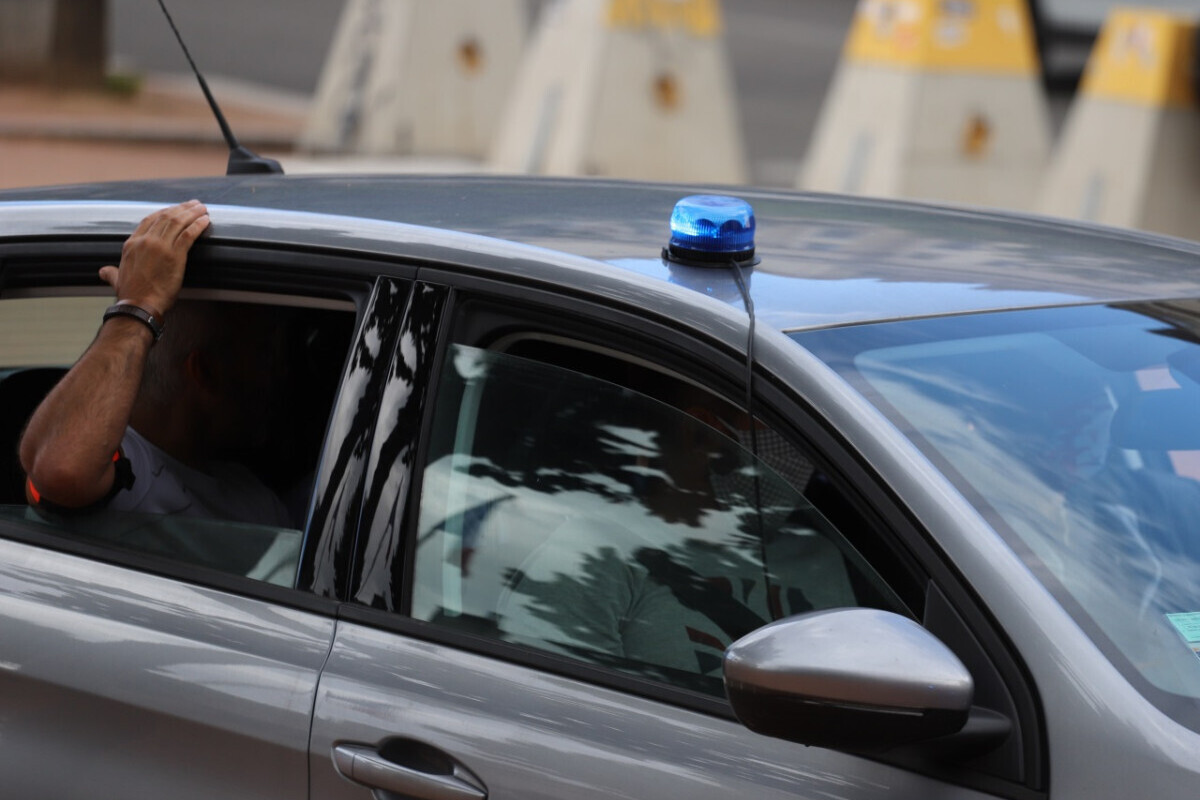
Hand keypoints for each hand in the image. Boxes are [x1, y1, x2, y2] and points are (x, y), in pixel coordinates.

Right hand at [98, 200, 209, 316]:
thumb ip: (111, 273)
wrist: (139, 306)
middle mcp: (145, 241)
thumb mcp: (116, 279)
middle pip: (166, 217)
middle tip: (194, 204)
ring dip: (193, 213)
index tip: (176, 209)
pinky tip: (206, 221)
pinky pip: (189, 235)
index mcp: (132, 244)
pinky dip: (198, 226)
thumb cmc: (130, 295)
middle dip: (182, 208)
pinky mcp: (175, 256)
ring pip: (178, 222)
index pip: (150, 220)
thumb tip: (103, 272)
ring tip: (203, 208)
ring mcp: (160, 247)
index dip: (165, 212)